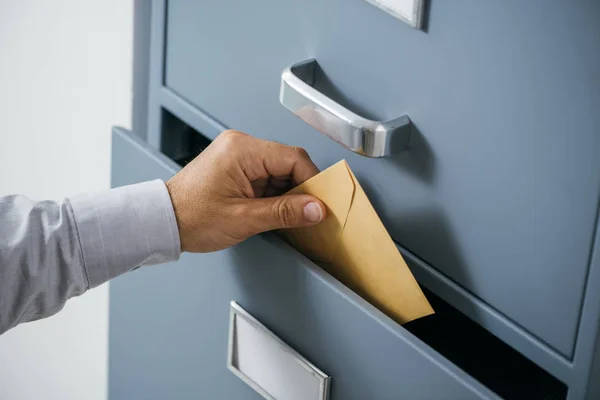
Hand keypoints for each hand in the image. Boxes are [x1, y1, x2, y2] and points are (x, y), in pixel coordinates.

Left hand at [165, 130, 325, 252]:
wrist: (163, 221)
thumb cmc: (191, 217)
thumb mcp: (243, 219)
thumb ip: (284, 213)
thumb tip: (316, 209)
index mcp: (242, 150)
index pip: (294, 157)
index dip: (312, 181)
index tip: (320, 203)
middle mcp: (241, 146)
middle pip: (289, 162)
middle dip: (300, 189)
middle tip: (307, 213)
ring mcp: (238, 155)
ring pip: (280, 171)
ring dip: (287, 194)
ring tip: (285, 216)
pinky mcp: (236, 167)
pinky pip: (267, 176)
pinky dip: (275, 194)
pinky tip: (274, 211)